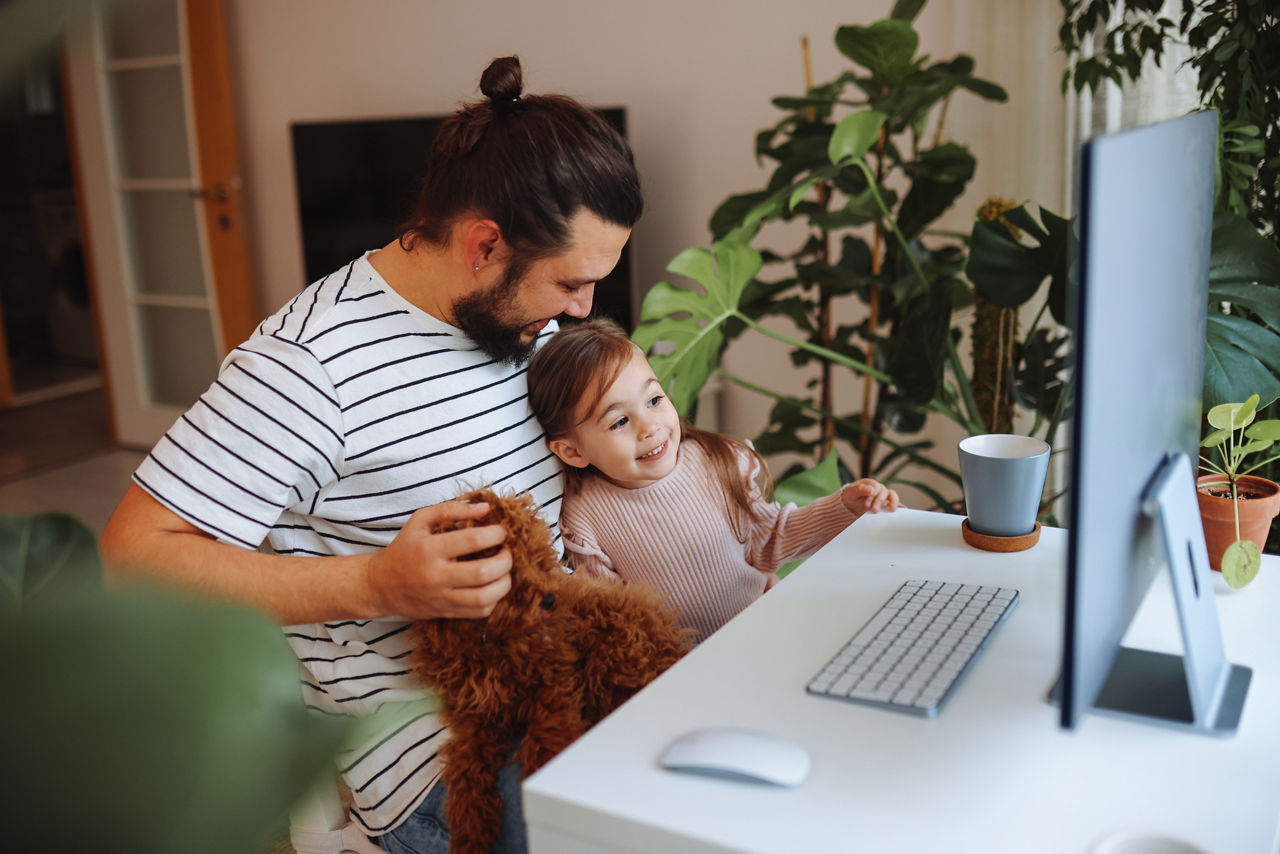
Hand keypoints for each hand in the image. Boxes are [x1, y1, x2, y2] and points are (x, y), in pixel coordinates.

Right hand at [364, 499, 513, 619]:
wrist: (380, 586)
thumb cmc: (404, 549)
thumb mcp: (419, 521)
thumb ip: (450, 510)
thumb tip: (485, 508)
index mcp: (429, 549)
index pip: (473, 540)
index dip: (496, 534)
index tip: (502, 532)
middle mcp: (436, 576)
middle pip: (483, 572)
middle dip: (505, 560)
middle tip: (507, 552)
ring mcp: (442, 598)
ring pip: (485, 597)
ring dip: (504, 583)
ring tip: (504, 571)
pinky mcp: (446, 613)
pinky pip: (480, 612)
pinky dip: (494, 599)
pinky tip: (492, 586)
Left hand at [840, 479, 901, 517]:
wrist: (850, 504)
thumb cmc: (851, 496)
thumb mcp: (851, 492)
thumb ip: (860, 489)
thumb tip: (871, 489)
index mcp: (871, 484)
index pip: (875, 488)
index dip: (872, 496)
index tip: (867, 504)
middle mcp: (879, 489)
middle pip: (884, 492)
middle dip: (880, 501)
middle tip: (874, 510)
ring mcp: (883, 496)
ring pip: (892, 496)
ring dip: (892, 502)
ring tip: (892, 509)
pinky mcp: (886, 504)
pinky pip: (894, 503)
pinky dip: (899, 506)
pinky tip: (904, 510)